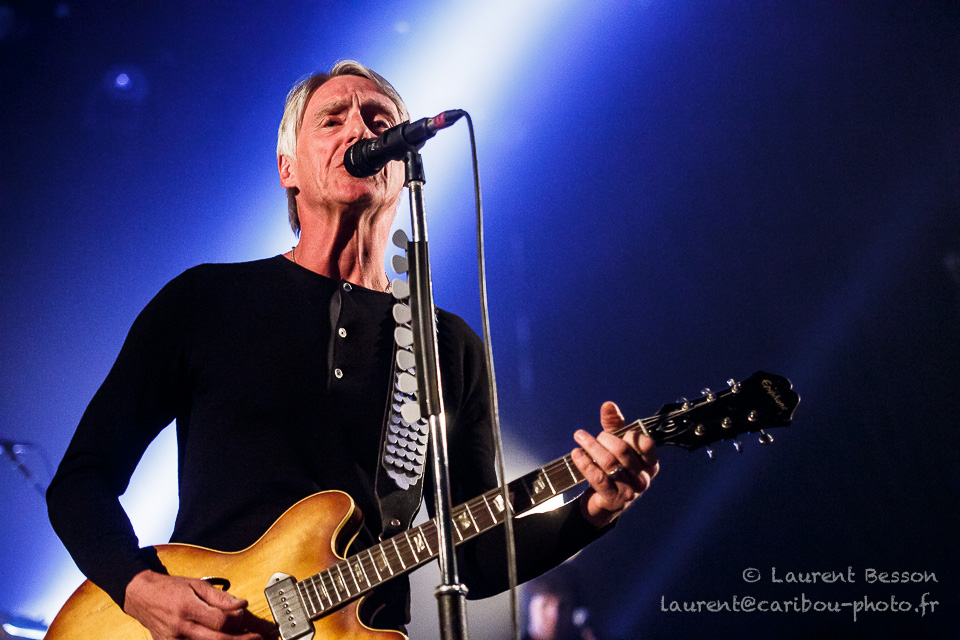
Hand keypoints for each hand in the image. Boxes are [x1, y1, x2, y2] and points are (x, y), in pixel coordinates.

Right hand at [124, 570, 262, 639]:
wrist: (141, 596)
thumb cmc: (169, 588)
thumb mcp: (195, 585)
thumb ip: (219, 596)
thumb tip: (241, 604)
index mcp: (187, 608)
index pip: (219, 620)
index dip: (236, 619)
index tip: (244, 612)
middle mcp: (180, 628)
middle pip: (216, 639)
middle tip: (257, 638)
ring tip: (244, 639)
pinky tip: (224, 639)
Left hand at [572, 401, 658, 527]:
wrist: (603, 503)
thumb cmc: (613, 469)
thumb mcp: (615, 446)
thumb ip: (614, 425)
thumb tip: (608, 405)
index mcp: (650, 464)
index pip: (646, 444)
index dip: (629, 435)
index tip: (614, 432)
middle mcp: (643, 478)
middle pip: (623, 451)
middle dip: (603, 438)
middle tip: (587, 434)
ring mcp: (630, 491)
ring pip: (610, 463)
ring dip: (591, 447)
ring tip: (579, 436)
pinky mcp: (613, 500)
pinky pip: (598, 478)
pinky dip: (585, 463)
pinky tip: (576, 453)